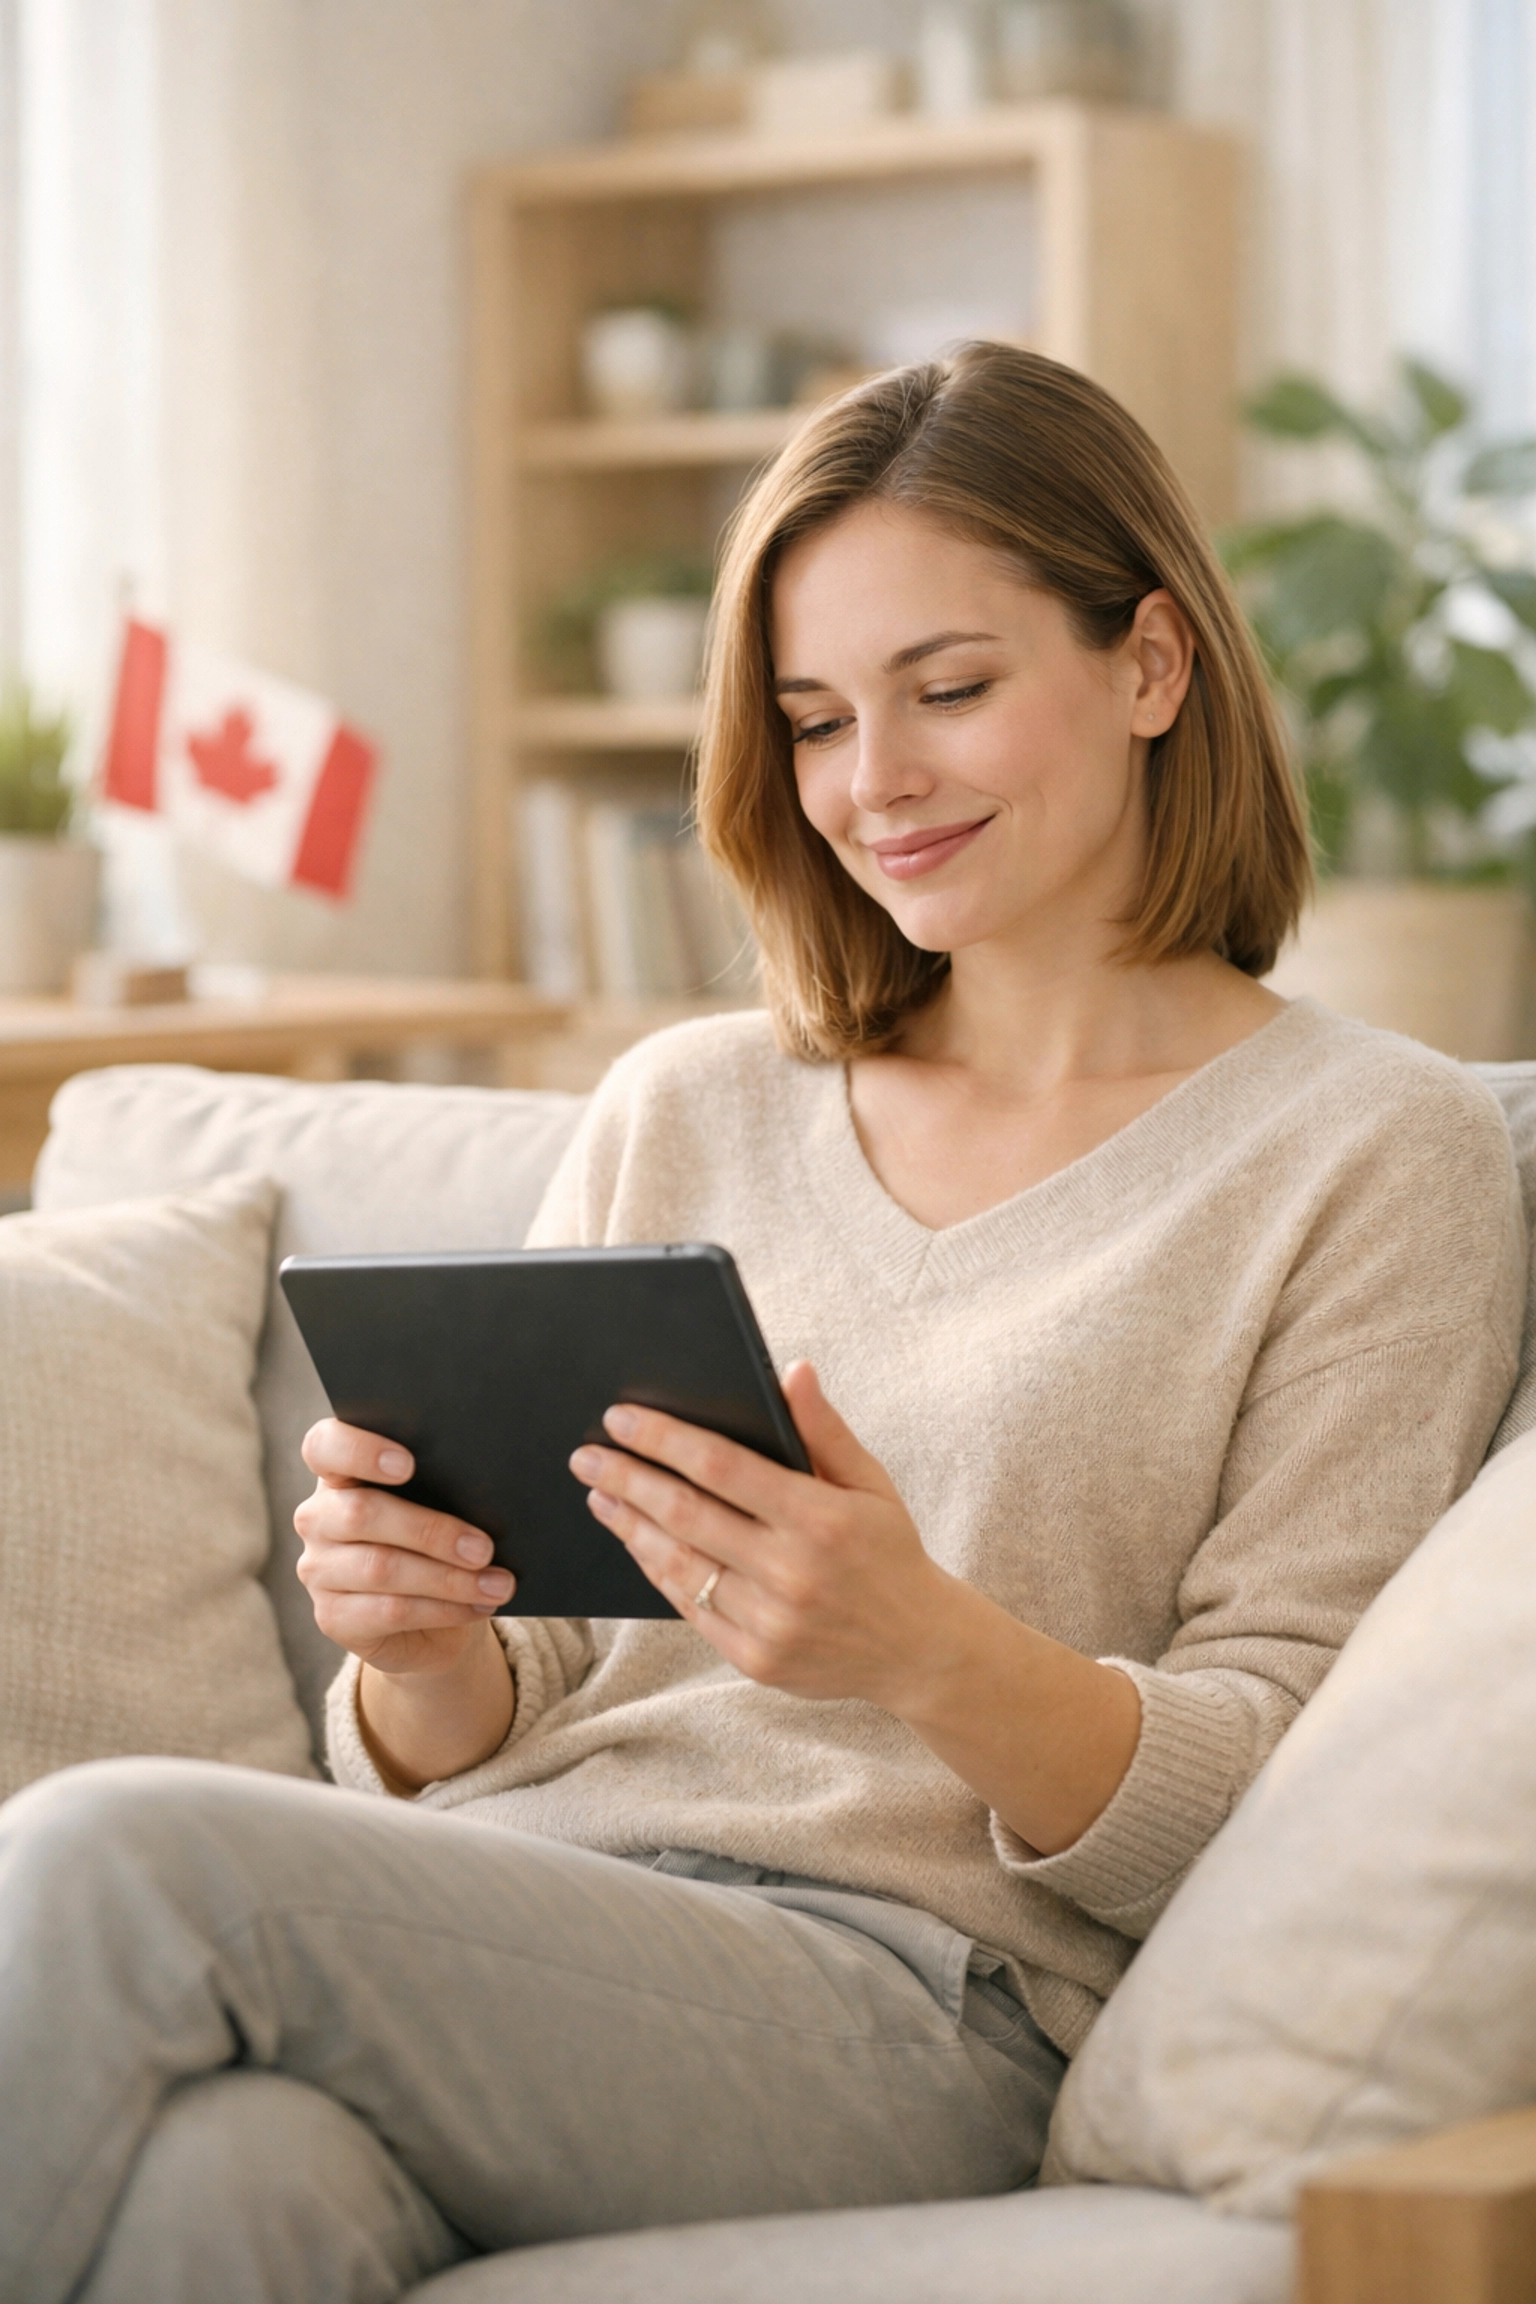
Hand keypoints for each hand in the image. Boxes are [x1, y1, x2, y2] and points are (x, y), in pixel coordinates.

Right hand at [295, 1418, 515, 1677]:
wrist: (428, 1621)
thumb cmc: (437, 1544)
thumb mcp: (440, 1508)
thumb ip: (445, 1489)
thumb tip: (487, 1494)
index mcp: (340, 1473)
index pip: (326, 1446)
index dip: (360, 1450)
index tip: (408, 1464)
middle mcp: (319, 1517)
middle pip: (362, 1513)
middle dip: (432, 1531)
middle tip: (484, 1548)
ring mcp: (319, 1569)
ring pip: (381, 1568)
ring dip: (448, 1578)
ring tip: (496, 1584)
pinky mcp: (332, 1617)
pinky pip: (389, 1611)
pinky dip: (442, 1609)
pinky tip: (475, 1606)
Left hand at [568, 1363, 956, 1710]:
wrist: (918, 1649)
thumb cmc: (889, 1551)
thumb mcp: (871, 1484)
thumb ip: (826, 1429)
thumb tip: (792, 1370)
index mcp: (820, 1518)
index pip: (722, 1467)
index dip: (665, 1439)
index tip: (621, 1417)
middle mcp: (792, 1572)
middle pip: (685, 1514)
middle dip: (627, 1479)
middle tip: (586, 1456)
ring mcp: (770, 1622)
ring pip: (678, 1564)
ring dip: (629, 1526)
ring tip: (599, 1496)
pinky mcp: (755, 1659)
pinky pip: (689, 1607)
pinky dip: (656, 1571)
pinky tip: (637, 1542)